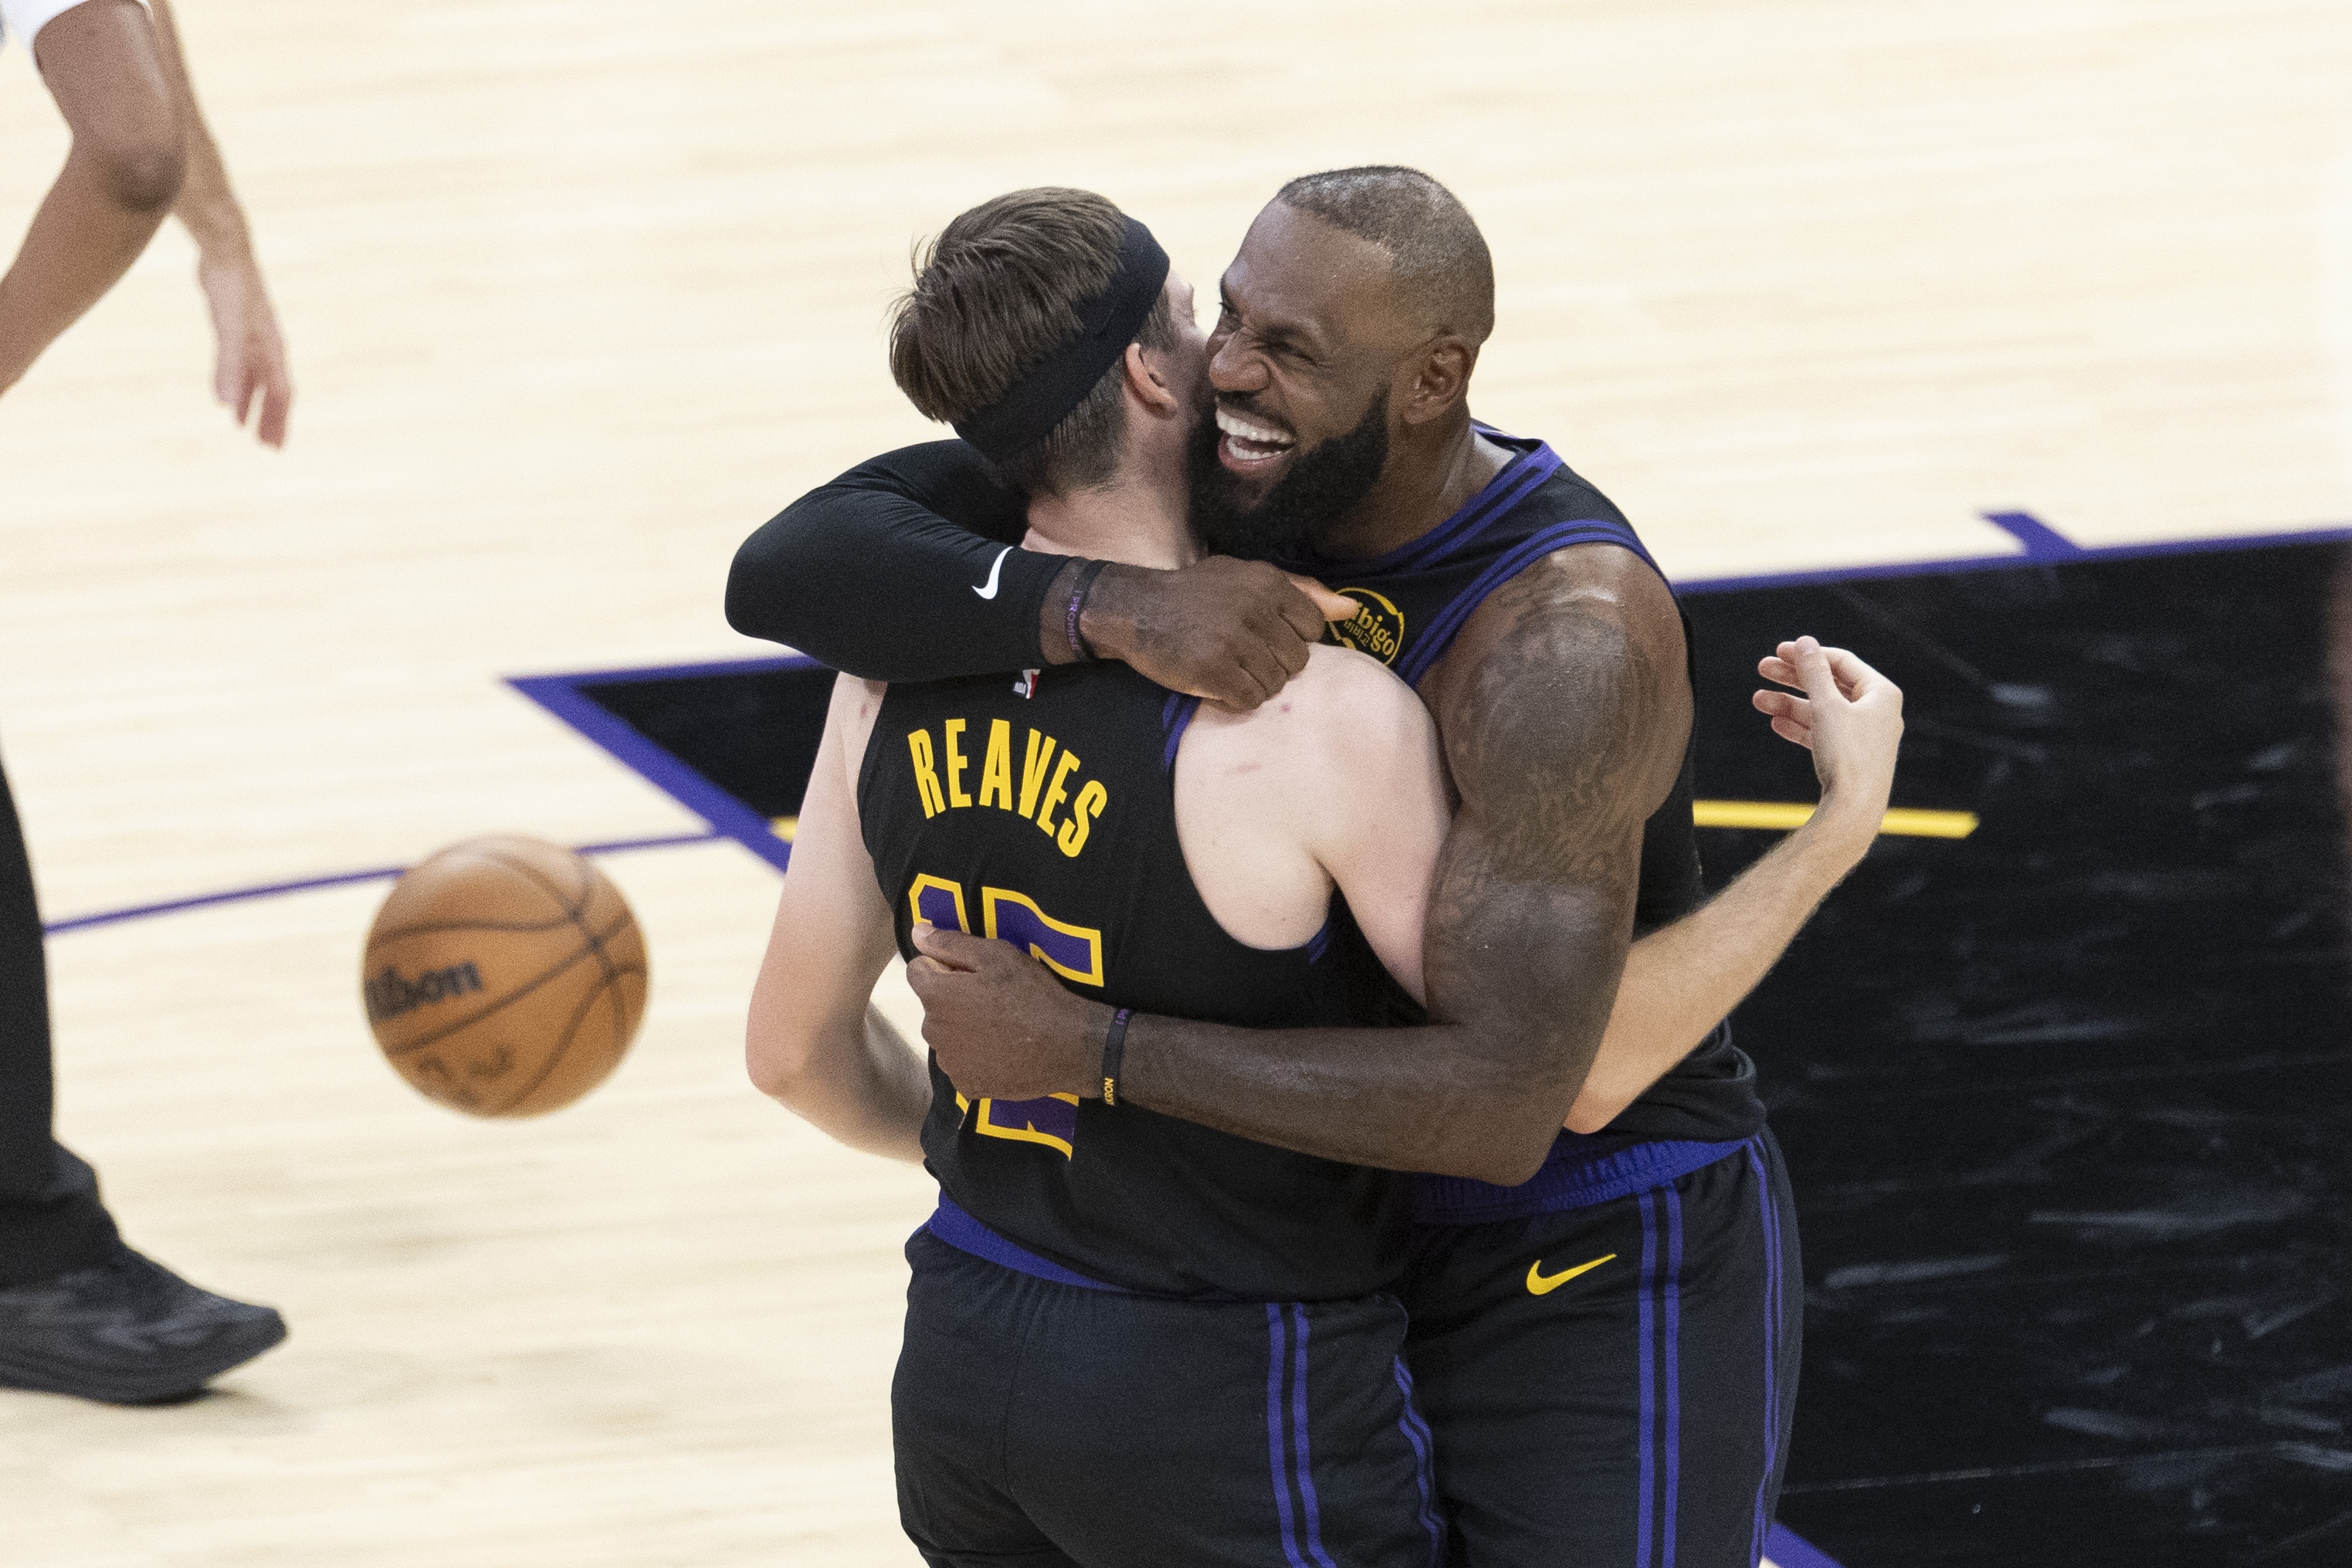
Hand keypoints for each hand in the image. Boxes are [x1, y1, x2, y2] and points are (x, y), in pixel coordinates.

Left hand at [196, 250, 291, 446]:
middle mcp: (268, 345)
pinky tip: (227, 393)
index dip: (279, 421)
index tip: (274, 447)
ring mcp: (253, 336)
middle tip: (266, 447)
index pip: (282, 394)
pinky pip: (240, 364)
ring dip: (253, 404)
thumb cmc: (231, 287)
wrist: (225, 249)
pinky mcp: (235, 326)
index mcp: (273, 349)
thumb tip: (224, 406)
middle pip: (274, 391)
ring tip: (243, 427)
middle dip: (271, 420)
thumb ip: (227, 367)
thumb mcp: (228, 330)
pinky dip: (236, 382)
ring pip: (257, 379)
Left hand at [905, 923, 1105, 1099]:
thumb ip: (951, 943)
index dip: (944, 965)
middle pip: (933, 1006)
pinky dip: (976, 1057)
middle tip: (994, 998)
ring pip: (947, 1036)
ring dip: (963, 1029)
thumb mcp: (997, 955)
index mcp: (935, 995)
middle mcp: (932, 1031)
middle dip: (953, 998)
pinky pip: (962, 1064)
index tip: (974, 972)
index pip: (917, 971)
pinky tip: (1002, 1051)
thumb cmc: (1032, 995)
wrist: (1068, 1047)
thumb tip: (916, 932)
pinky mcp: (966, 1086)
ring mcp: (949, 1063)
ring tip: (1000, 1026)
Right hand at [1083, 557, 1352, 710]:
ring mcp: (1234, 640)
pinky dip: (1235, 698)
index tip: (1263, 637)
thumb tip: (1352, 611)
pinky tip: (1217, 683)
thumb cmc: (1196, 593)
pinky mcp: (1213, 670)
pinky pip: (1250, 700)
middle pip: (1297, 661)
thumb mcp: (1247, 577)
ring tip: (1228, 667)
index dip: (1290, 639)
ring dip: (1254, 683)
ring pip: (1276, 683)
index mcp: (1269, 583)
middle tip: (1241, 655)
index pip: (1313, 628)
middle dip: (1274, 664)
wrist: (1136, 608)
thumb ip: (1303, 593)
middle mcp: (1255, 609)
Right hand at [1752, 637, 1903, 848]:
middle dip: (1793, 678)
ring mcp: (1863, 735)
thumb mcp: (1826, 706)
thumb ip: (1813, 672)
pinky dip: (1800, 726)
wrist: (1854, 811)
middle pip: (1829, 684)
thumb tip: (1804, 643)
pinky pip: (1822, 733)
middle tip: (1762, 669)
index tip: (1779, 651)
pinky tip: (1776, 723)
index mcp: (1881, 693)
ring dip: (1789, 703)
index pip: (1841, 662)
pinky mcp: (1850, 756)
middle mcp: (1876, 712)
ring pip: (1821, 710)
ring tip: (1758, 700)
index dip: (1809, 654)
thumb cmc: (1848, 756)